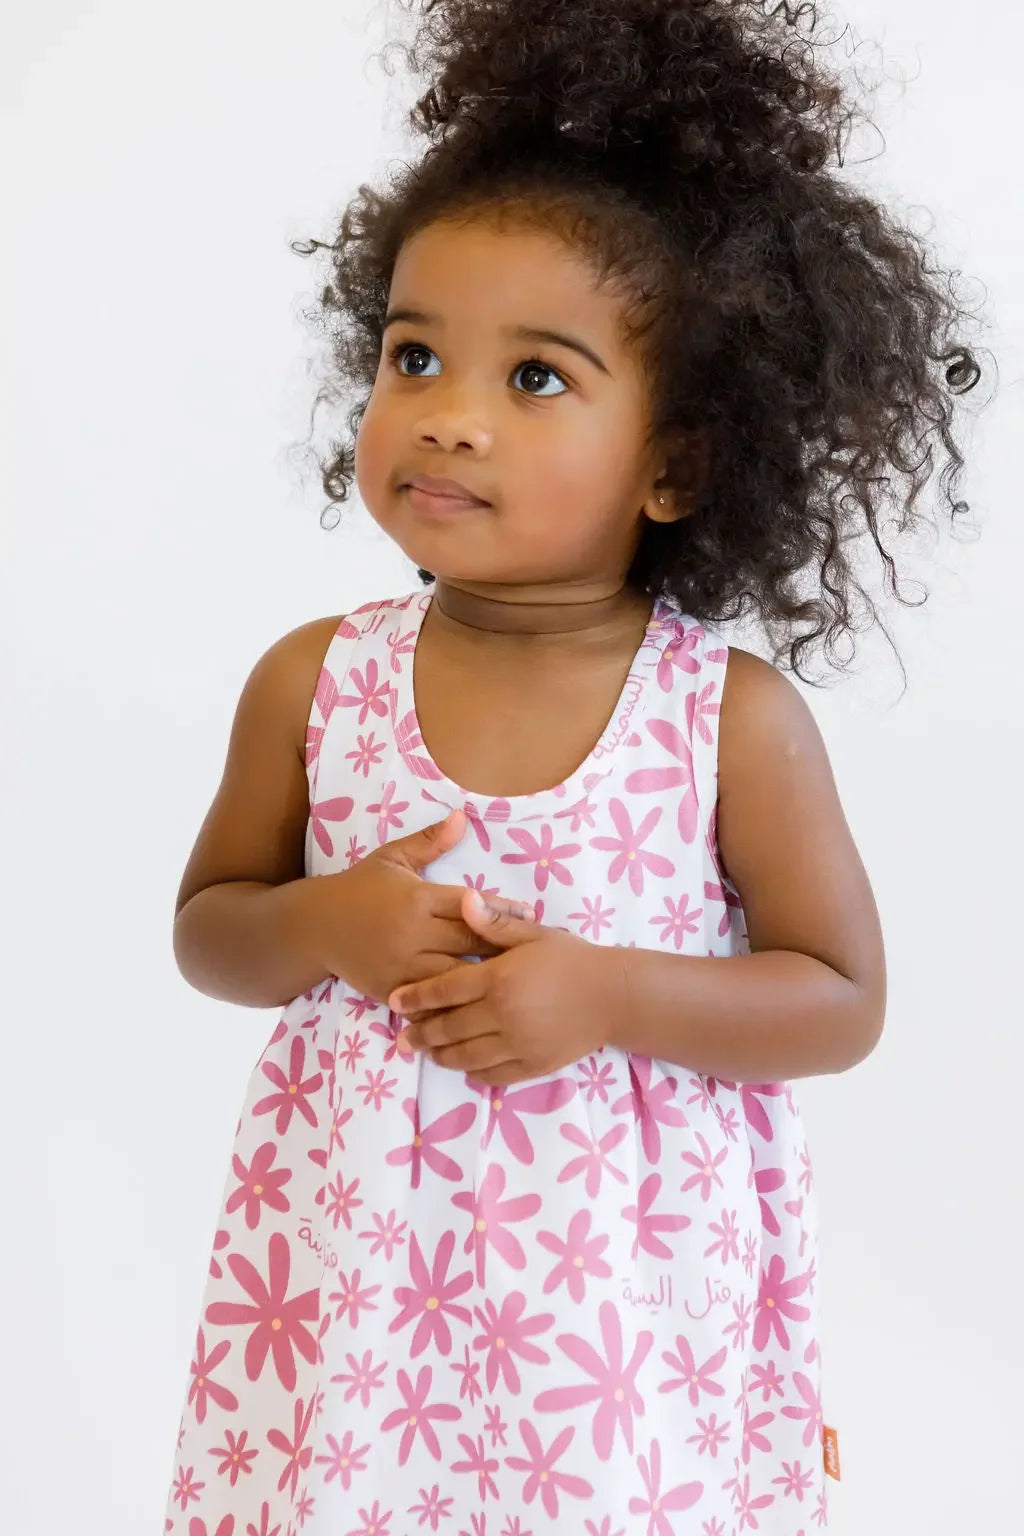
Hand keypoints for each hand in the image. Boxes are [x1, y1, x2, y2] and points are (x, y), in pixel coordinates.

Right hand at [313, 809, 535, 1007]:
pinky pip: (430, 1002)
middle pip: (469, 943)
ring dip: (485, 982)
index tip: (529, 915)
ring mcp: (402, 966)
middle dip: (503, 948)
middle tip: (536, 954)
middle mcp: (412, 934)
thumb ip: (429, 842)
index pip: (469, 905)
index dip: (501, 911)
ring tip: (518, 985)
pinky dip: (454, 1006)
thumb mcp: (391, 859)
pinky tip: (481, 1012)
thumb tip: (462, 816)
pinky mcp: (392, 991)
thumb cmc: (358, 888)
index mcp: (417, 899)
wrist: (314, 928)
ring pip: (454, 978)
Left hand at [388, 890, 620, 1085]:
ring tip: (427, 1053)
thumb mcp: (533, 934)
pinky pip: (493, 1074)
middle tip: (401, 1038)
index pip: (444, 990)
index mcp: (497, 979)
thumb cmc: (571, 958)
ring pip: (465, 1056)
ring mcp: (516, 1044)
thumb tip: (464, 899)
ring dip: (441, 1055)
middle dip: (420, 1034)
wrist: (612, 996)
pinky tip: (463, 1066)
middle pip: (448, 1028)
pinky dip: (473, 1072)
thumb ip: (494, 923)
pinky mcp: (531, 1065)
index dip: (415, 997)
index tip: (394, 1001)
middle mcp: (501, 1015)